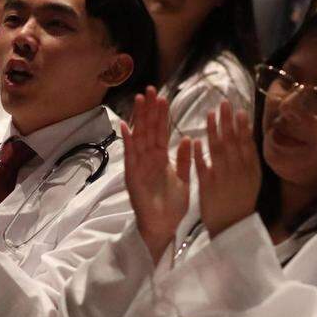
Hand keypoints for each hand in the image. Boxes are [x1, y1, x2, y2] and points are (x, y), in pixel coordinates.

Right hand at [122, 87, 189, 263]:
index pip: (162, 132)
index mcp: (162, 159)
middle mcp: (149, 159)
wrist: (163, 227)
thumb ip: (185, 159)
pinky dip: (128, 141)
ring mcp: (139, 166)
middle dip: (150, 110)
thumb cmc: (172, 206)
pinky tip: (126, 126)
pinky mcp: (132, 176)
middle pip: (149, 130)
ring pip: (140, 137)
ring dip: (139, 119)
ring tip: (140, 100)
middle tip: (151, 89)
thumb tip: (190, 138)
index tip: (163, 97)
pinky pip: (130, 155)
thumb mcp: (184, 179)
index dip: (162, 115)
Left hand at [194, 102, 260, 237]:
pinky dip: (200, 154)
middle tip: (223, 103)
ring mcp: (222, 179)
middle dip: (227, 122)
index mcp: (250, 170)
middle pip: (232, 142)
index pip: (246, 144)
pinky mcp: (207, 187)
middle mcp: (238, 172)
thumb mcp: (251, 179)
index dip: (242, 126)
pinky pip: (203, 168)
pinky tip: (196, 140)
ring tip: (209, 114)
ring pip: (218, 151)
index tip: (238, 109)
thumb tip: (246, 134)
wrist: (232, 227)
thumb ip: (248, 159)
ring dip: (213, 131)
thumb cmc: (241, 200)